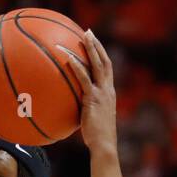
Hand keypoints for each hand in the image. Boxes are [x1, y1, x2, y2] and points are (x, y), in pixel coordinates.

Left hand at [59, 29, 117, 155]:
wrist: (104, 145)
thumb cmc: (96, 137)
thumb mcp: (91, 119)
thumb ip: (85, 109)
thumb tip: (71, 107)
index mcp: (109, 92)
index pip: (107, 68)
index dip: (101, 54)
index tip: (94, 42)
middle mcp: (108, 89)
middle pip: (104, 61)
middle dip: (96, 45)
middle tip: (88, 32)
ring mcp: (102, 93)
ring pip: (97, 65)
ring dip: (89, 50)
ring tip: (80, 37)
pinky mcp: (93, 99)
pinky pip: (84, 80)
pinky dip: (77, 68)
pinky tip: (68, 59)